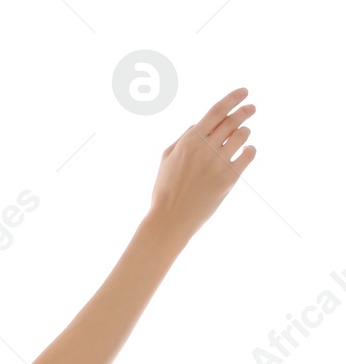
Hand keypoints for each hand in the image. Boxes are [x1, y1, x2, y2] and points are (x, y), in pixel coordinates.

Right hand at [147, 87, 255, 240]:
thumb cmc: (165, 190)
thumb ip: (183, 138)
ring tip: (243, 136)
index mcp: (190, 141)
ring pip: (243, 135)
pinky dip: (250, 150)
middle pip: (233, 120)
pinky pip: (249, 154)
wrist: (170, 219)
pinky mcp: (229, 177)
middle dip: (245, 110)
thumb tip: (199, 124)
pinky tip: (247, 151)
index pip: (216, 111)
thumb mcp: (166, 159)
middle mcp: (205, 148)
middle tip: (251, 108)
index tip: (244, 91)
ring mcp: (219, 162)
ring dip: (245, 132)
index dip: (233, 98)